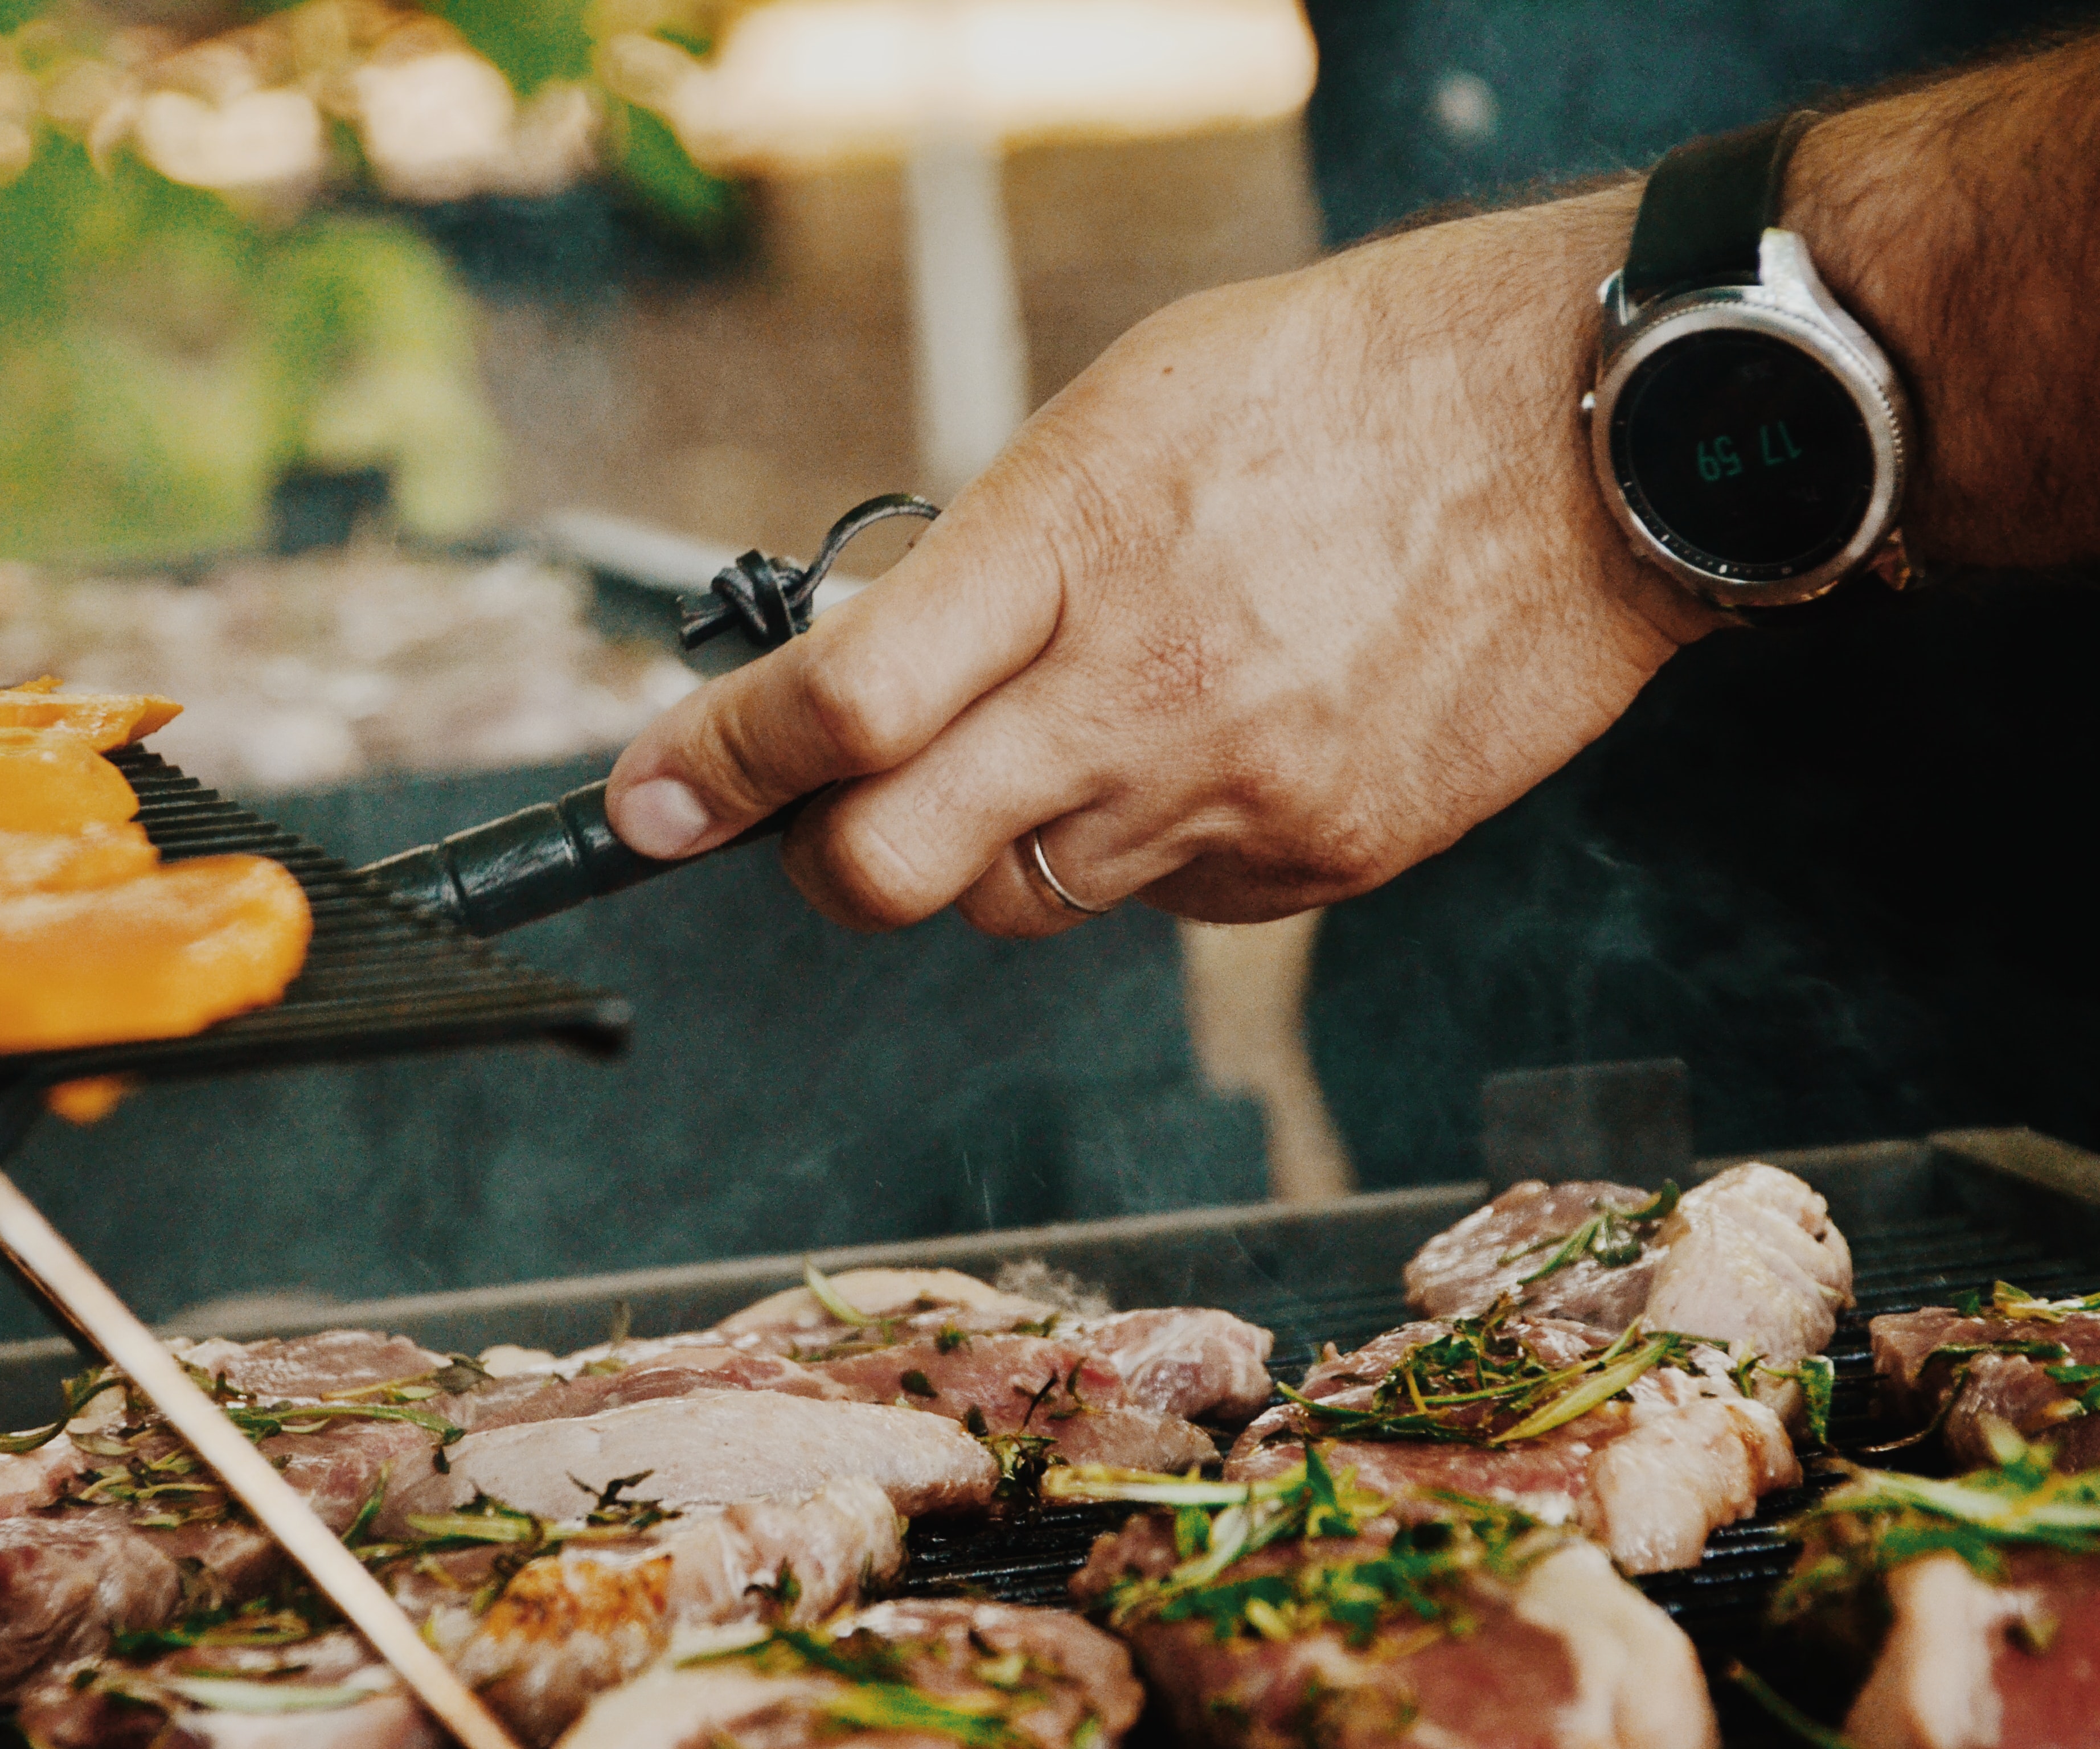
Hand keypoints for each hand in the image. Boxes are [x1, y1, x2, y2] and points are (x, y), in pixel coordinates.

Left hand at [606, 184, 1724, 934]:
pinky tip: (1207, 749)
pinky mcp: (1320, 863)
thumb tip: (871, 676)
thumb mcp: (1128, 413)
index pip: (845, 701)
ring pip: (1020, 903)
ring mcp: (1237, 794)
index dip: (716, 765)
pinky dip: (1141, 851)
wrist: (1599, 439)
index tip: (648, 803)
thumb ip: (989, 558)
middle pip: (892, 868)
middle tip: (826, 811)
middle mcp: (1142, 692)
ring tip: (1077, 733)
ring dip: (996, 845)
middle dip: (822, 857)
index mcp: (1074, 543)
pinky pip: (1162, 906)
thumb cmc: (1353, 385)